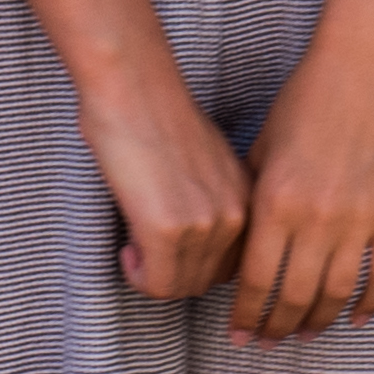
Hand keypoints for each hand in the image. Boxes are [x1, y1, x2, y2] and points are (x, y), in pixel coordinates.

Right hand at [73, 65, 252, 308]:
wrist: (134, 87)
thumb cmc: (157, 116)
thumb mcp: (206, 164)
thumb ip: (210, 202)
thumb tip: (194, 242)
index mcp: (246, 198)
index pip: (232, 266)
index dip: (195, 263)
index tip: (169, 248)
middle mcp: (235, 214)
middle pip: (206, 281)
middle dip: (171, 273)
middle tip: (144, 247)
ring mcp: (205, 225)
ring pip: (180, 287)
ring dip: (152, 274)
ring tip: (134, 242)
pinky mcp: (169, 229)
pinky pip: (157, 284)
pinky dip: (138, 275)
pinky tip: (127, 247)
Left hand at [227, 39, 373, 343]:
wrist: (365, 64)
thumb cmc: (305, 99)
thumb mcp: (263, 146)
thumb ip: (253, 201)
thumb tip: (240, 252)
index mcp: (277, 201)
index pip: (256, 280)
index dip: (245, 315)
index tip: (237, 335)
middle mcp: (318, 218)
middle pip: (295, 298)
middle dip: (277, 328)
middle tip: (267, 343)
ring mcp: (362, 218)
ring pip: (338, 294)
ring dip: (318, 323)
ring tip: (304, 335)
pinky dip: (370, 302)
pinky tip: (355, 317)